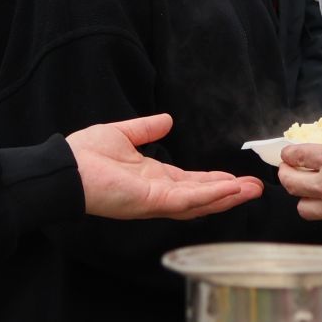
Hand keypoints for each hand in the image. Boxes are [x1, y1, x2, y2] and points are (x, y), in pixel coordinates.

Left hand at [67, 114, 263, 220]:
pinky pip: (187, 200)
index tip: (236, 178)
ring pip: (200, 201)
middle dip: (229, 193)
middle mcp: (159, 192)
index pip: (191, 182)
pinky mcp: (152, 201)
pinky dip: (209, 195)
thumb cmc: (86, 154)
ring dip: (226, 196)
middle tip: (256, 188)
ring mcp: (157, 200)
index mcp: (153, 178)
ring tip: (251, 190)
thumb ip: (146, 129)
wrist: (66, 168)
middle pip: (202, 196)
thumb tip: (167, 120)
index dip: (215, 180)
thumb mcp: (123, 134)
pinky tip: (229, 189)